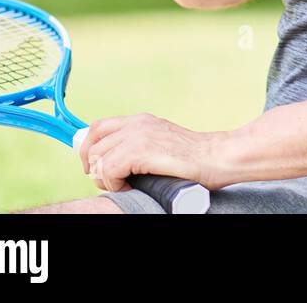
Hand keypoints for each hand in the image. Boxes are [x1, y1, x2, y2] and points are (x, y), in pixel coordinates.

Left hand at [79, 112, 226, 192]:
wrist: (217, 157)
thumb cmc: (194, 160)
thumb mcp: (160, 145)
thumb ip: (138, 147)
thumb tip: (108, 164)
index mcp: (141, 120)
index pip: (98, 128)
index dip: (89, 149)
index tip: (94, 167)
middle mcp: (137, 123)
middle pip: (92, 142)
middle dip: (93, 167)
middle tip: (109, 182)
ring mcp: (138, 135)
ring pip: (98, 158)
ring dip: (105, 177)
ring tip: (123, 185)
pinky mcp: (140, 150)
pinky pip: (108, 170)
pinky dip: (114, 183)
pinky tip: (130, 186)